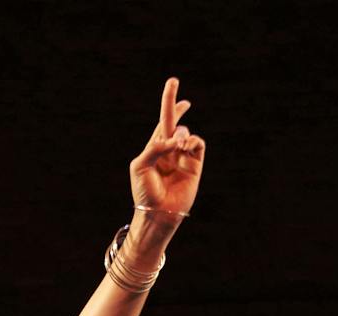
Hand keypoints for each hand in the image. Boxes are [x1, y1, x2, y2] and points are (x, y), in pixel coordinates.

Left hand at [130, 76, 205, 217]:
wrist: (158, 212)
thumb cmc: (144, 192)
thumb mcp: (140, 166)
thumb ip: (154, 147)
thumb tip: (176, 138)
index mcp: (154, 149)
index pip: (162, 123)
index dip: (168, 104)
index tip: (173, 83)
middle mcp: (170, 150)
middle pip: (174, 121)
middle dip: (175, 104)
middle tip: (173, 81)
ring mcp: (183, 157)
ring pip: (185, 133)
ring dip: (180, 136)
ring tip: (176, 148)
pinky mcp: (195, 164)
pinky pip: (197, 144)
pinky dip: (191, 141)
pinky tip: (184, 147)